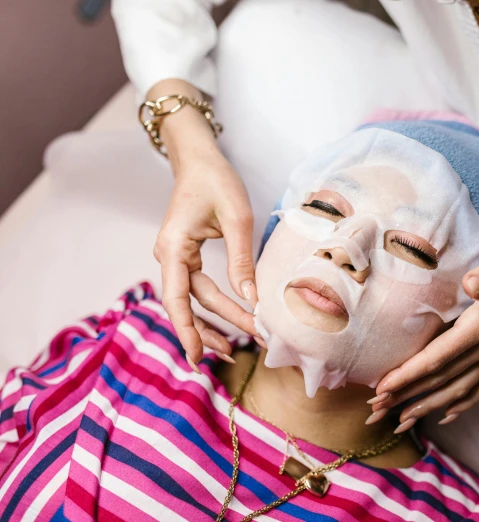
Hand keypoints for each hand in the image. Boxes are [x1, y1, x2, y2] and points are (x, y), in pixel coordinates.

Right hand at [149, 80, 257, 370]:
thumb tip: (252, 298)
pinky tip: (230, 319)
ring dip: (214, 321)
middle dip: (211, 329)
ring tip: (234, 346)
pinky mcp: (186, 256)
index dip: (187, 329)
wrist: (199, 159)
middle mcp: (169, 256)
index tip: (197, 356)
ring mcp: (176, 257)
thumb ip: (242, 260)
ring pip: (194, 299)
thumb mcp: (237, 219)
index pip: (178, 298)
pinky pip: (198, 288)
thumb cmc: (216, 181)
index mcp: (174, 248)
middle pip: (189, 303)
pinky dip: (214, 305)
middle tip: (235, 353)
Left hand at [366, 234, 478, 431]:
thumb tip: (472, 282)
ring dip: (428, 406)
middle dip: (406, 397)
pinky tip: (449, 414)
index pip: (436, 358)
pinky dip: (463, 404)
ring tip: (401, 421)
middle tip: (374, 412)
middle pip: (440, 380)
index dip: (407, 376)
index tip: (380, 390)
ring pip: (458, 389)